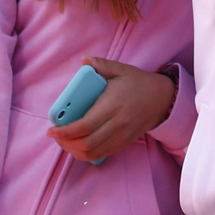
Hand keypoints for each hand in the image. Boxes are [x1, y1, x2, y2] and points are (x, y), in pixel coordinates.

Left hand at [46, 57, 176, 162]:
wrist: (162, 99)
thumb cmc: (139, 83)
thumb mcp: (121, 69)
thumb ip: (101, 65)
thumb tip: (84, 60)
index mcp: (112, 105)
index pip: (85, 125)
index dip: (65, 132)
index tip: (52, 129)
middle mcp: (117, 124)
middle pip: (86, 143)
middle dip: (66, 143)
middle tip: (55, 136)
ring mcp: (121, 136)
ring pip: (93, 152)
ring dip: (74, 150)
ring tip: (64, 141)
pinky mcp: (124, 143)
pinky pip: (101, 154)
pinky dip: (86, 154)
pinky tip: (78, 145)